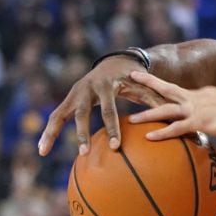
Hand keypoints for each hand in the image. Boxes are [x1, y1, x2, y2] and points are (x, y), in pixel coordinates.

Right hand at [37, 56, 166, 155]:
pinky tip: (42, 150)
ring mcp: (74, 94)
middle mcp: (86, 88)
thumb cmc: (134, 79)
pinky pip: (55, 117)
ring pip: (60, 114)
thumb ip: (155, 102)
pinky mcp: (68, 100)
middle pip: (81, 113)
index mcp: (106, 86)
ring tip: (43, 152)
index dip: (112, 128)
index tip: (116, 146)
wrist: (115, 63)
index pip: (109, 110)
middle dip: (82, 133)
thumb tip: (173, 118)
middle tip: (85, 153)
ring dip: (52, 133)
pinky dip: (48, 132)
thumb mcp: (143, 87)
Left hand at [127, 72, 215, 139]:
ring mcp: (195, 109)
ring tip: (131, 120)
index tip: (151, 82)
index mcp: (202, 93)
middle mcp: (195, 98)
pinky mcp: (199, 122)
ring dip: (147, 114)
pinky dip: (161, 133)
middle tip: (131, 77)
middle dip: (148, 83)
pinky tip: (149, 137)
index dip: (163, 87)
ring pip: (165, 110)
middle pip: (166, 89)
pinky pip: (176, 128)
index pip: (178, 90)